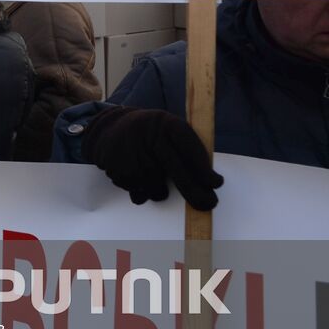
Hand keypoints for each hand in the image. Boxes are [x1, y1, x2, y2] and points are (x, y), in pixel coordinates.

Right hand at [83, 106, 223, 209]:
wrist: (111, 128)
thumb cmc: (152, 133)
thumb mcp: (169, 129)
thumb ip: (186, 149)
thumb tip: (208, 182)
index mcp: (166, 124)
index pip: (189, 148)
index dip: (204, 169)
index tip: (216, 184)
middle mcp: (149, 138)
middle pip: (177, 172)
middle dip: (195, 192)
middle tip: (208, 204)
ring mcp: (132, 156)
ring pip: (157, 189)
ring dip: (161, 192)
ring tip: (155, 176)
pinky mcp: (118, 171)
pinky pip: (139, 195)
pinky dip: (143, 192)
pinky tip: (138, 175)